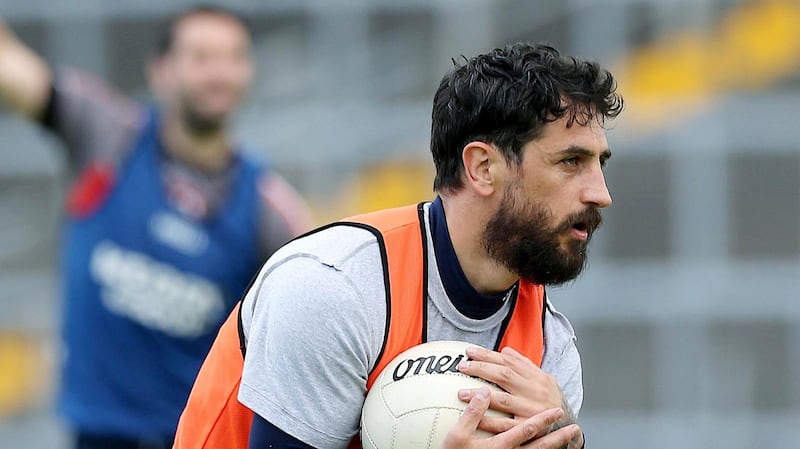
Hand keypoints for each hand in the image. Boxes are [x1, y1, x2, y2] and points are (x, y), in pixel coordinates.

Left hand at [457, 346, 582, 446]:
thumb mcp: (544, 379)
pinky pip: (506, 424)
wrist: (568, 426)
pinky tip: (476, 418)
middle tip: (462, 367)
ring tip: (462, 393)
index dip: (488, 355)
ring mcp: (531, 409)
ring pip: (503, 399)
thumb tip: (505, 351)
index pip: (509, 361)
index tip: (470, 352)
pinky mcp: (528, 427)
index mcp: (537, 377)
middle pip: (504, 375)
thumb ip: (524, 365)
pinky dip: (490, 421)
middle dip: (481, 369)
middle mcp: (534, 391)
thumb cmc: (551, 401)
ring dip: (480, 396)